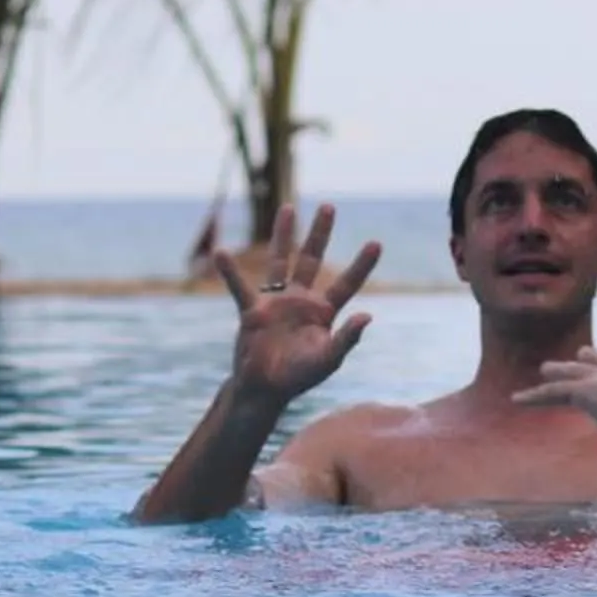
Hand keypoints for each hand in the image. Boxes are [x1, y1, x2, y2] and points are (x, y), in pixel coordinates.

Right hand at [216, 203, 381, 406]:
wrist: (265, 389)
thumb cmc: (299, 377)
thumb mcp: (328, 360)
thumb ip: (347, 338)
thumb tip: (368, 314)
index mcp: (323, 312)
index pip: (346, 284)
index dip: (360, 265)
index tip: (376, 243)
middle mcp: (300, 300)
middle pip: (311, 259)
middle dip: (320, 234)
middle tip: (329, 206)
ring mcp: (276, 303)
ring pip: (279, 262)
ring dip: (283, 235)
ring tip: (287, 208)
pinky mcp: (253, 311)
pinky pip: (240, 288)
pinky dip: (230, 272)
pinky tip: (220, 254)